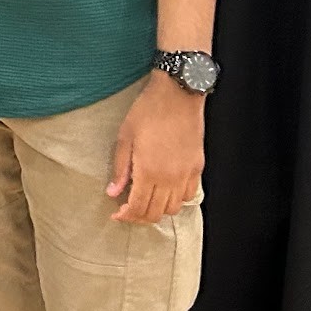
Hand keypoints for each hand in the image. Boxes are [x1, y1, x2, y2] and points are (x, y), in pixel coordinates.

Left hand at [107, 71, 203, 223]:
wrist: (177, 94)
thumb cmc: (148, 111)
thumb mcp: (125, 137)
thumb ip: (120, 168)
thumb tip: (113, 192)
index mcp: (149, 171)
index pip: (138, 208)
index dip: (126, 216)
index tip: (117, 213)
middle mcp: (170, 178)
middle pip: (156, 213)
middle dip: (139, 217)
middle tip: (128, 210)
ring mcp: (186, 174)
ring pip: (173, 208)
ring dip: (158, 210)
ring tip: (146, 200)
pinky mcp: (197, 168)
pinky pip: (188, 195)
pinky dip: (176, 200)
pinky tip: (166, 191)